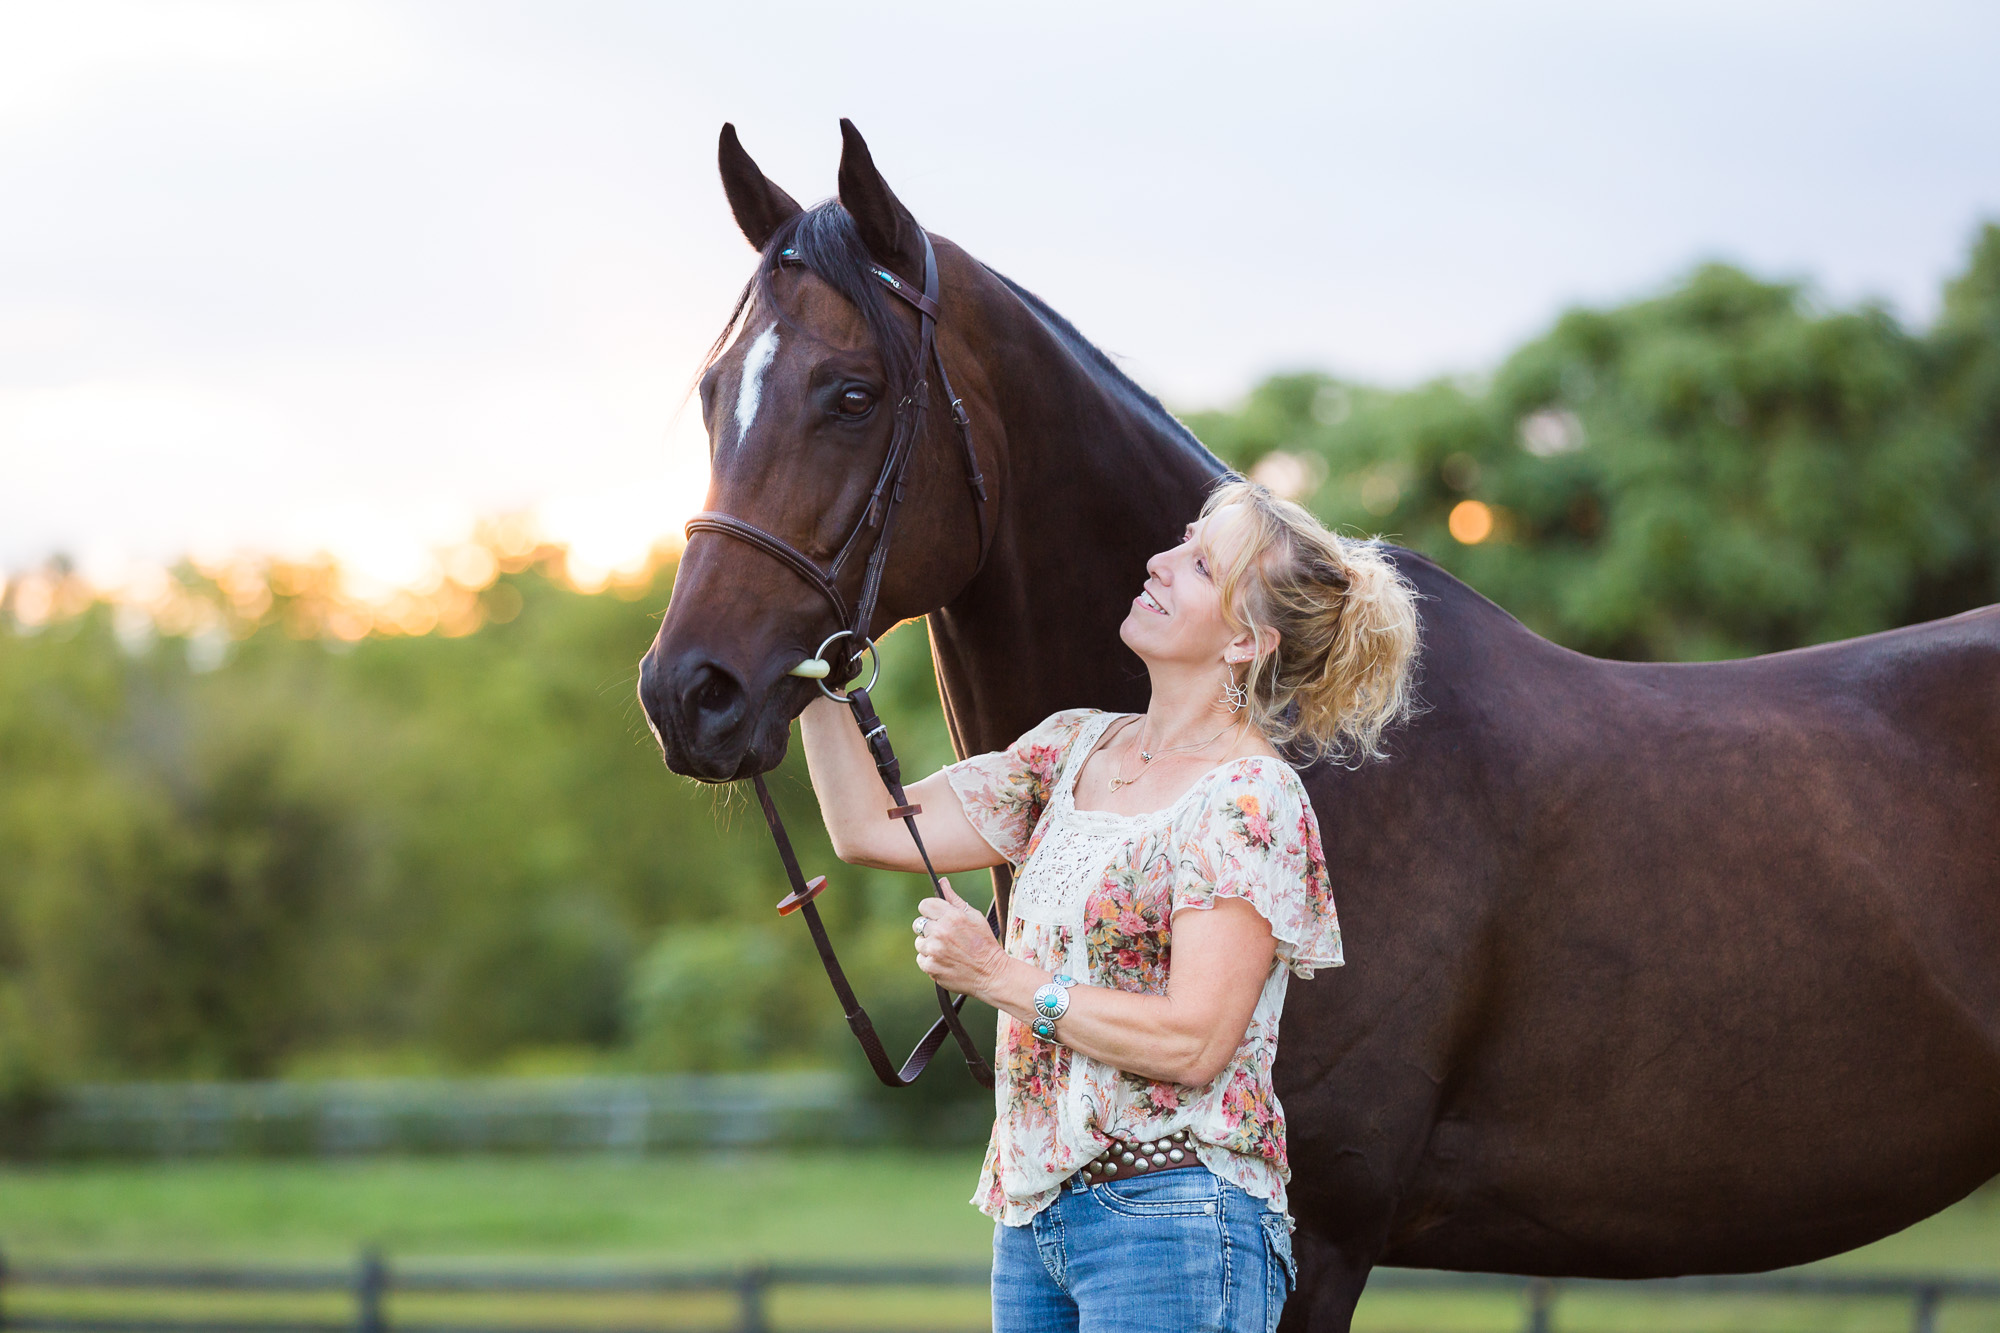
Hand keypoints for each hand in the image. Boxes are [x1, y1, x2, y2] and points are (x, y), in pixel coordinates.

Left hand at [914, 879, 1006, 1000]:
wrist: (991, 974)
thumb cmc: (984, 943)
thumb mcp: (974, 917)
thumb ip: (955, 899)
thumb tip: (942, 882)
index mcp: (952, 916)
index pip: (924, 905)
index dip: (931, 911)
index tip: (937, 918)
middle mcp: (940, 932)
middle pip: (919, 924)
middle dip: (930, 929)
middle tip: (945, 937)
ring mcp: (934, 950)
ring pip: (919, 942)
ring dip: (929, 946)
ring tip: (947, 951)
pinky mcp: (930, 966)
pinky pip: (921, 959)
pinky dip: (930, 960)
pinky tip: (945, 961)